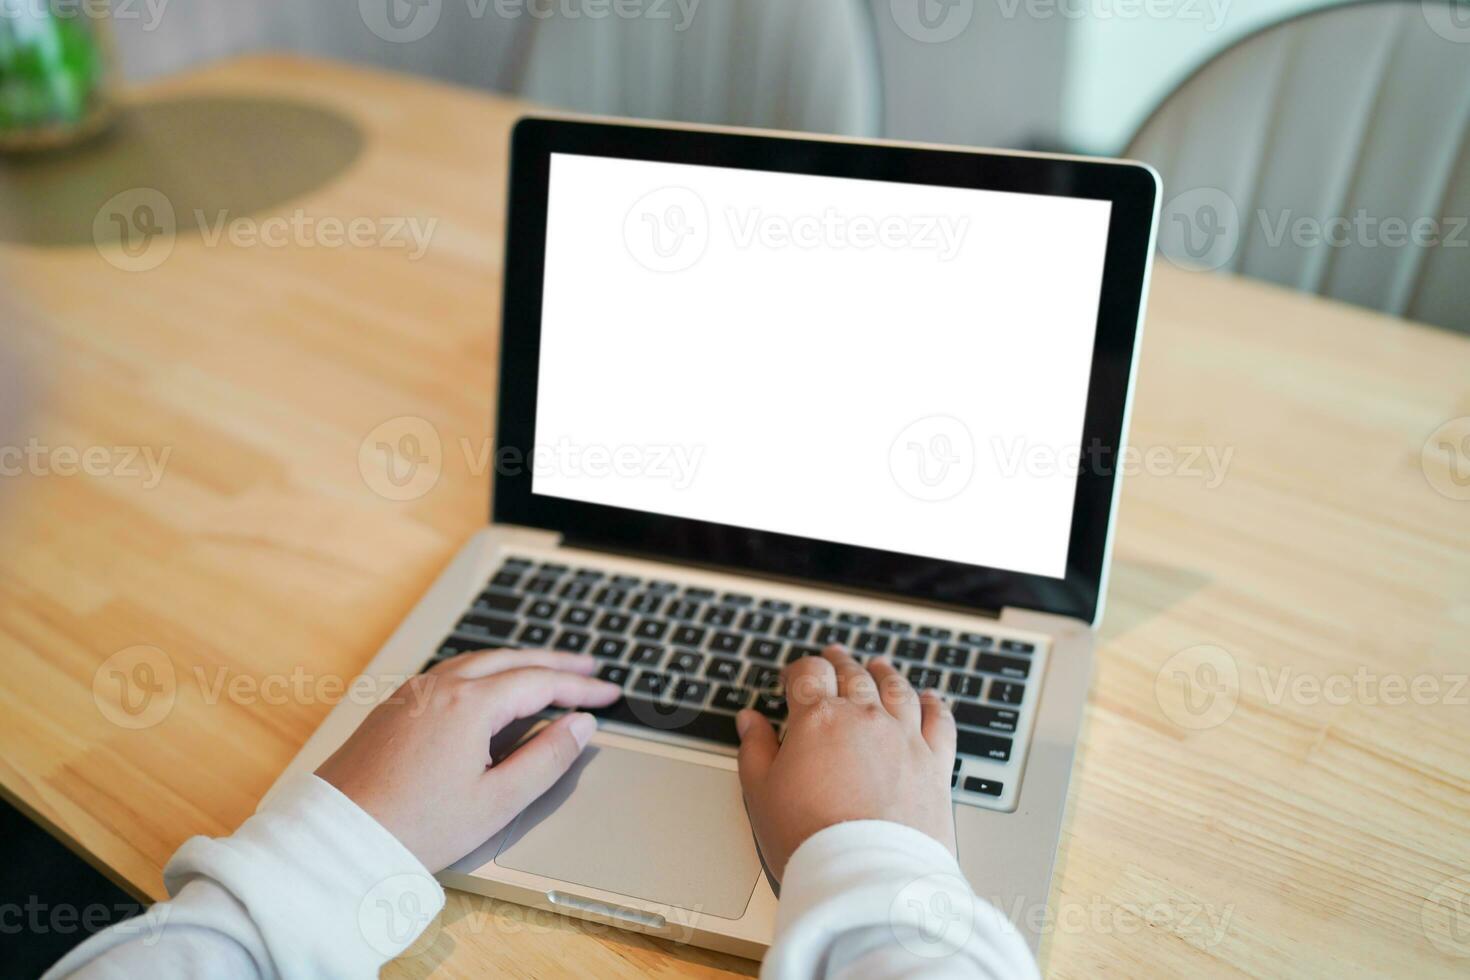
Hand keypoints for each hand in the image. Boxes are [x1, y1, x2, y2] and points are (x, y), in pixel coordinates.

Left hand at [317, 649, 619, 871]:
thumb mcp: (496, 802)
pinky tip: (492, 686)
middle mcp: (440, 686)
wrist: (338, 838)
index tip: (611, 692)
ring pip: (479, 661)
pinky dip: (486, 670)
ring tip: (548, 669)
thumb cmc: (414, 827)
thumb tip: (581, 725)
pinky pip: (452, 672)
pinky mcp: (395, 707)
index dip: (581, 686)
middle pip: (511, 659)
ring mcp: (413, 693)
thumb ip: (547, 759)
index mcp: (469, 705)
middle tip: (591, 665)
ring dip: (520, 661)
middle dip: (556, 661)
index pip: (540, 682)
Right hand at [736, 645, 956, 881]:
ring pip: (897, 689)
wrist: (866, 877)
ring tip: (879, 665)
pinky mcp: (935, 764)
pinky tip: (932, 699)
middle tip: (834, 655)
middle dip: (840, 662)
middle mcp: (865, 718)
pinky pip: (940, 721)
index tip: (794, 676)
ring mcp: (904, 738)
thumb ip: (755, 749)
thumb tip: (749, 720)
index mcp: (818, 719)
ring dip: (886, 673)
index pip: (808, 674)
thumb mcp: (761, 793)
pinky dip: (935, 705)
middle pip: (853, 675)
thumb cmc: (810, 839)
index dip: (799, 670)